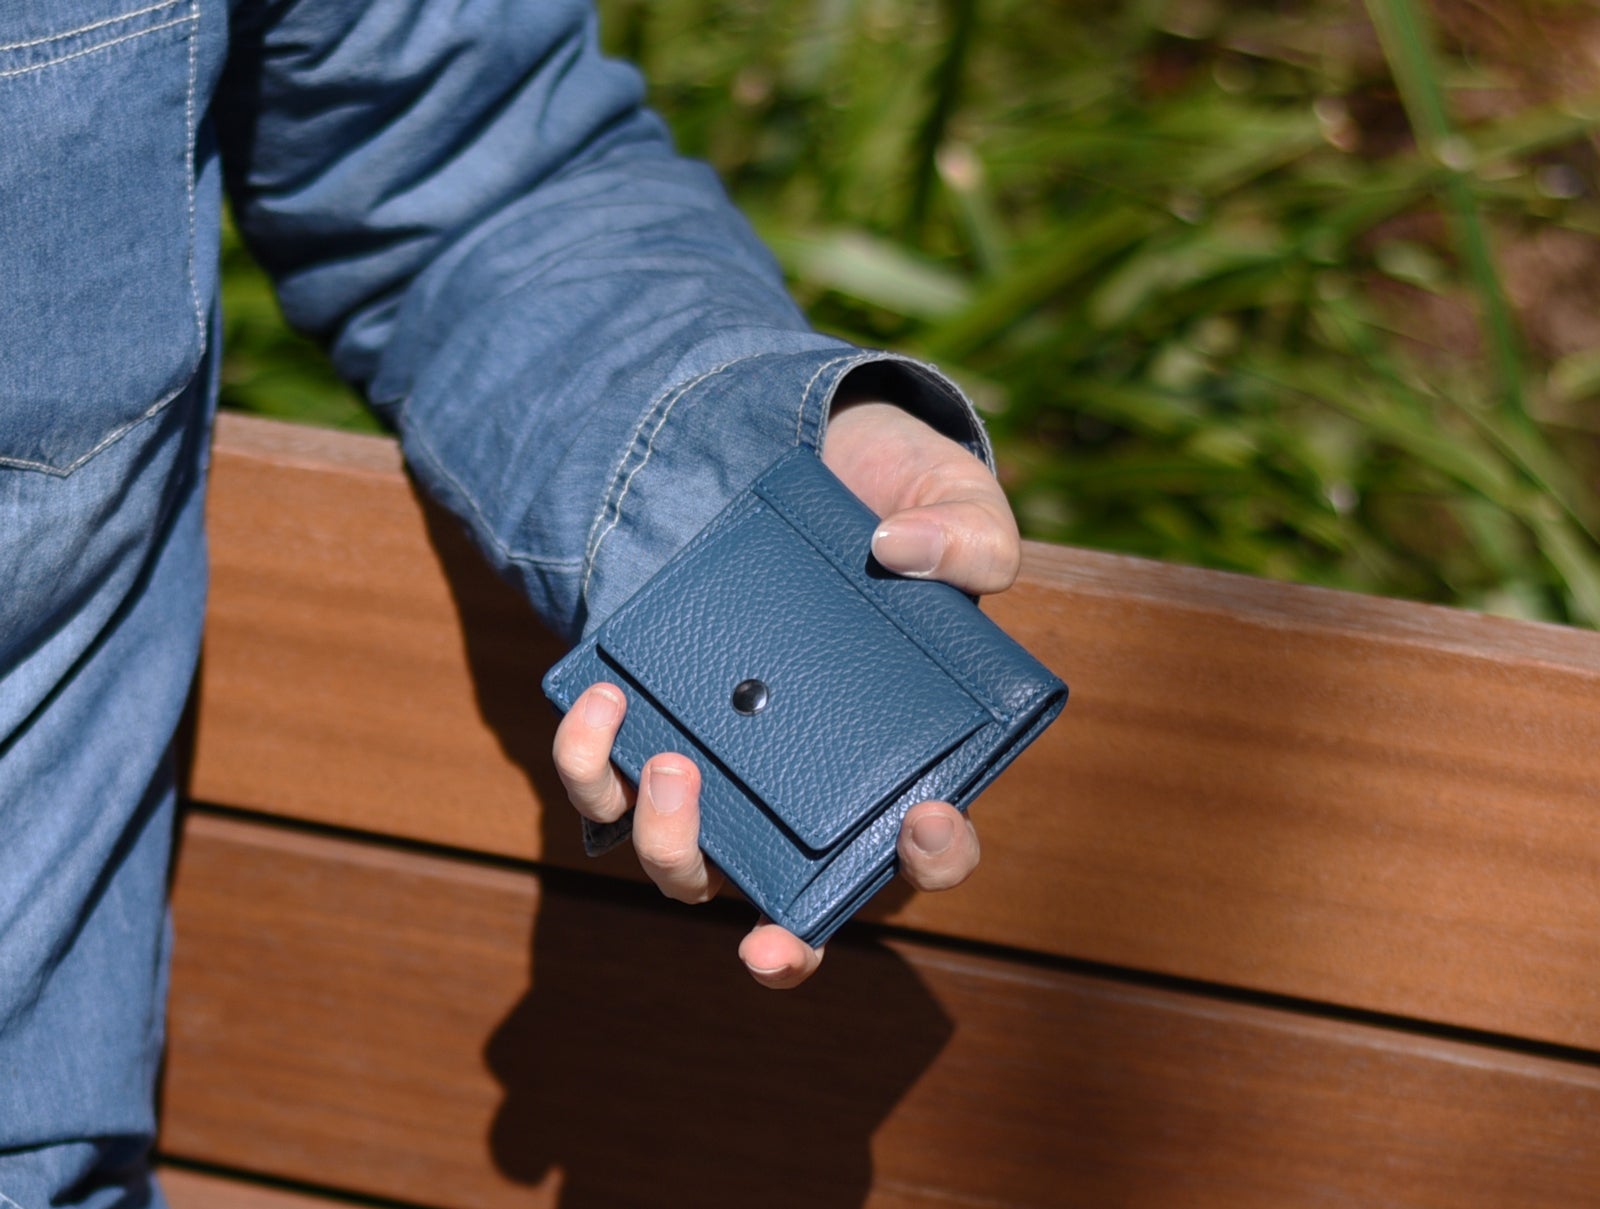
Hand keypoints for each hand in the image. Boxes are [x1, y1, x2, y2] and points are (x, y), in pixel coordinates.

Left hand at [552, 401, 1019, 986]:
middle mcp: (809, 794)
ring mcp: (724, 773)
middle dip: (783, 944)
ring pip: (687, 868)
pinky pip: (605, 785)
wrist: (800, 458)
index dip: (933, 860)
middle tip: (767, 934)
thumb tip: (899, 552)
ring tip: (674, 763)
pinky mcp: (649, 732)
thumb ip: (966, 538)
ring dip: (674, 844)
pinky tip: (602, 698)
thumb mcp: (963, 508)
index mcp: (902, 761)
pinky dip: (593, 760)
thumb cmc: (900, 505)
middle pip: (797, 908)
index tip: (924, 819)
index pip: (931, 848)